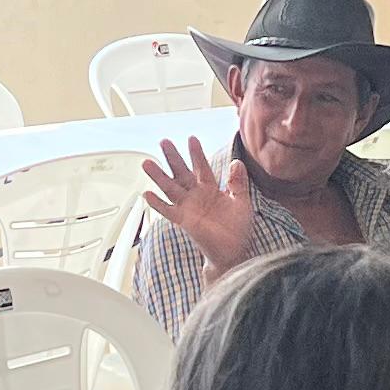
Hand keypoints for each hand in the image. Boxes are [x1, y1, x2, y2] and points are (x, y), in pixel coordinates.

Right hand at [139, 138, 261, 271]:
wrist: (233, 251)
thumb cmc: (238, 228)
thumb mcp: (241, 202)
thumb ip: (238, 183)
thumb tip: (237, 162)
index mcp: (210, 188)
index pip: (202, 167)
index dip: (196, 154)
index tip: (191, 139)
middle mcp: (196, 195)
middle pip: (181, 172)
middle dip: (173, 158)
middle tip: (164, 142)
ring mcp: (188, 207)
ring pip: (170, 188)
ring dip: (159, 176)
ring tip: (147, 163)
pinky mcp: (184, 221)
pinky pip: (168, 210)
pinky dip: (158, 204)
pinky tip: (147, 194)